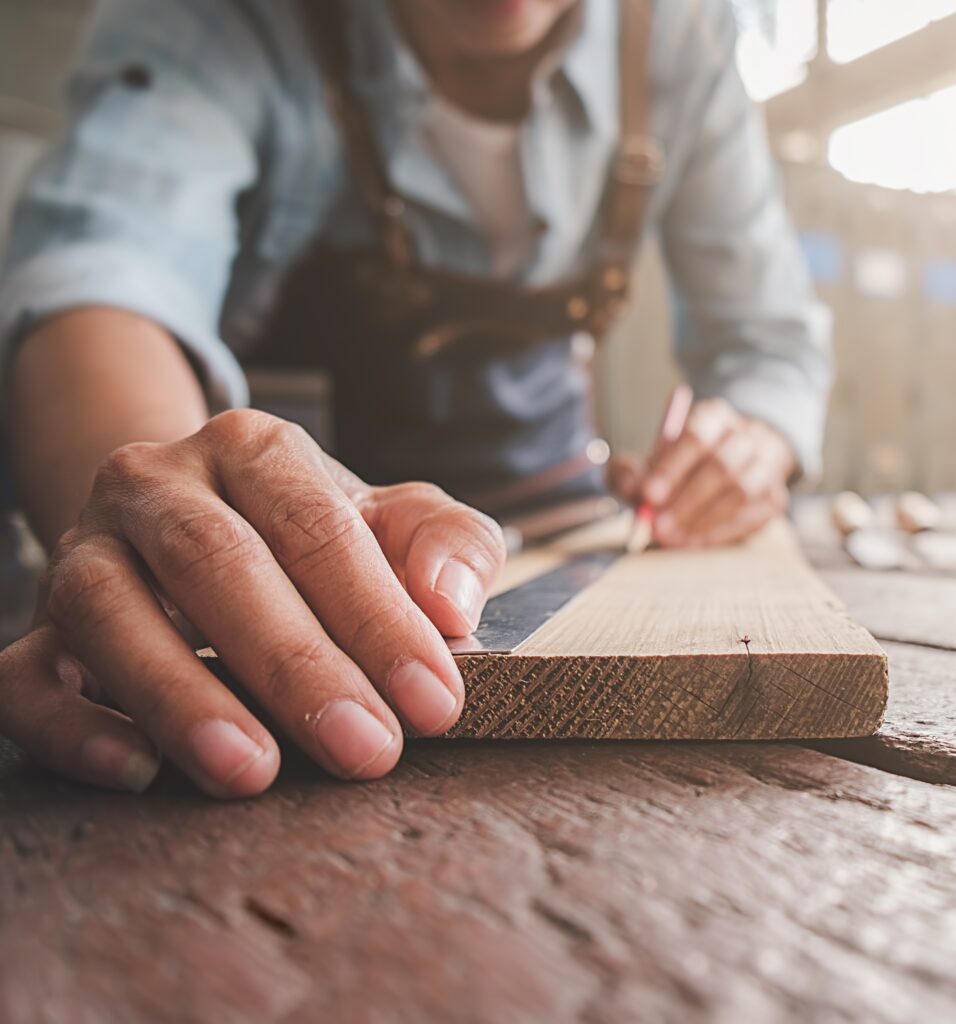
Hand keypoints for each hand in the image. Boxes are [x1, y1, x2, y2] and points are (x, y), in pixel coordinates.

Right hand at [0, 411, 504, 797]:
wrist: (200, 525)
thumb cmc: (317, 536)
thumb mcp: (396, 521)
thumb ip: (447, 543)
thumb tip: (450, 603)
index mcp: (253, 450)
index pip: (316, 526)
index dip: (377, 616)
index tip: (432, 701)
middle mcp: (158, 484)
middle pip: (216, 562)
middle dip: (295, 664)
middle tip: (366, 748)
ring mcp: (86, 552)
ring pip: (109, 610)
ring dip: (181, 696)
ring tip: (253, 771)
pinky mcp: (39, 629)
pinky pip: (23, 676)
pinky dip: (72, 727)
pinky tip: (138, 771)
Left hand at [610, 398, 794, 546]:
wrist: (734, 464)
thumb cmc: (682, 465)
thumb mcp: (650, 461)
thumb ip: (632, 472)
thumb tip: (632, 490)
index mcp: (713, 416)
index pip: (695, 436)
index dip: (671, 467)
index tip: (649, 495)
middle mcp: (746, 435)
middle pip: (722, 465)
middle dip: (686, 500)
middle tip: (658, 526)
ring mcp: (766, 465)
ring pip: (742, 491)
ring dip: (703, 519)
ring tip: (672, 538)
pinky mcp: (775, 497)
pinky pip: (752, 517)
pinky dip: (721, 532)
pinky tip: (694, 542)